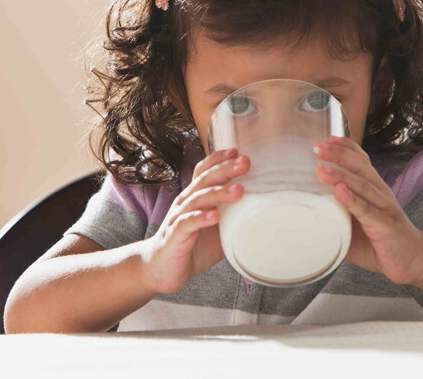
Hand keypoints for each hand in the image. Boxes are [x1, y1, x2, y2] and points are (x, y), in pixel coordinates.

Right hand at [141, 147, 249, 294]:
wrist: (160, 271)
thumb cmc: (190, 248)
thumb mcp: (218, 232)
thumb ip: (234, 221)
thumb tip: (263, 216)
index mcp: (194, 198)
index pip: (203, 172)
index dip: (217, 159)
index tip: (236, 152)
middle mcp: (185, 203)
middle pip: (204, 181)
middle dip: (225, 170)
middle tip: (245, 163)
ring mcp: (178, 218)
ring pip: (198, 200)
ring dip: (218, 193)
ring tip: (238, 190)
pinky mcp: (174, 236)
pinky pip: (187, 223)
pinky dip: (201, 218)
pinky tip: (215, 217)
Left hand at [313, 135, 422, 284]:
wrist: (413, 260)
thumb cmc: (380, 240)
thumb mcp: (354, 223)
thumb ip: (335, 214)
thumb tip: (305, 211)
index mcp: (373, 188)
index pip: (361, 161)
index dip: (346, 148)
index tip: (327, 139)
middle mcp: (380, 193)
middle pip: (359, 167)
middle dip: (338, 155)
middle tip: (317, 147)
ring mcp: (384, 208)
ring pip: (362, 186)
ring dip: (340, 176)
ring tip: (321, 168)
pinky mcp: (386, 225)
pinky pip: (367, 211)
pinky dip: (352, 200)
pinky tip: (339, 192)